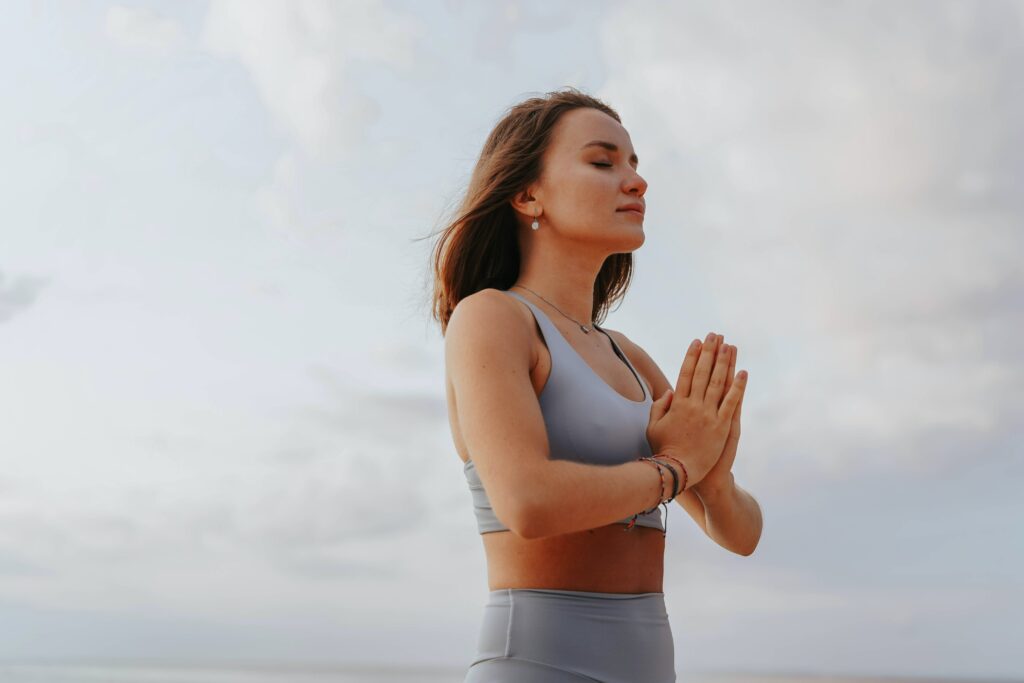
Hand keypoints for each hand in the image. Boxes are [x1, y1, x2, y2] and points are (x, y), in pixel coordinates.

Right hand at [646, 332, 747, 488]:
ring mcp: (709, 415)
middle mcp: (693, 406)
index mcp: (677, 405)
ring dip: (725, 362)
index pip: (685, 373)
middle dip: (709, 352)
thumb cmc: (663, 451)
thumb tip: (670, 391)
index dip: (692, 356)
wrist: (679, 472)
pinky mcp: (723, 427)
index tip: (696, 342)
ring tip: (729, 345)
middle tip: (715, 335)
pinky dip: (738, 387)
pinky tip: (743, 372)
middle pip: (703, 373)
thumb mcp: (653, 427)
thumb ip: (659, 407)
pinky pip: (732, 402)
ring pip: (718, 383)